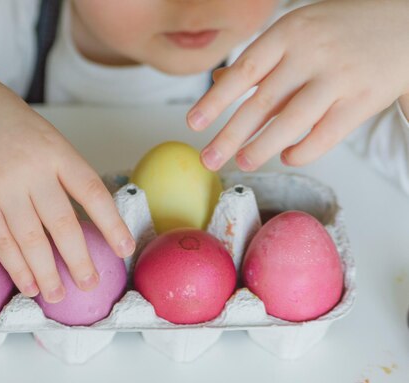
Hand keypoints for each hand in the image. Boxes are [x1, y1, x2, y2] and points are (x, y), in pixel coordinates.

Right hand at [0, 54, 135, 302]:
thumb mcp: (39, 132)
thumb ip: (58, 167)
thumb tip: (80, 210)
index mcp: (55, 149)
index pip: (92, 191)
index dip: (111, 223)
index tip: (124, 248)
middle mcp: (32, 168)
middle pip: (63, 224)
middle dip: (80, 260)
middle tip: (91, 285)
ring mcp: (1, 184)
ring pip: (31, 239)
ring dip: (47, 273)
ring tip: (59, 295)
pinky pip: (0, 240)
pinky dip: (16, 267)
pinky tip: (28, 285)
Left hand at [187, 0, 408, 170]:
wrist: (403, 22)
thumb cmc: (338, 31)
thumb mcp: (296, 32)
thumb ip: (260, 59)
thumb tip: (218, 81)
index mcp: (288, 33)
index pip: (242, 72)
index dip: (214, 101)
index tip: (192, 124)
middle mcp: (311, 54)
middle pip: (261, 103)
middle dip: (229, 136)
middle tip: (208, 159)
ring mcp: (338, 77)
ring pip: (291, 123)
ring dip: (261, 149)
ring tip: (242, 162)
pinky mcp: (362, 100)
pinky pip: (324, 136)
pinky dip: (301, 151)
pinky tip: (286, 156)